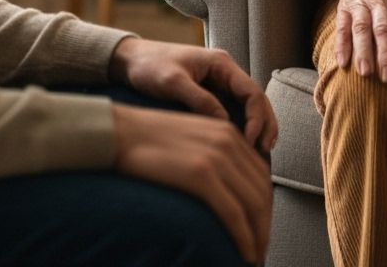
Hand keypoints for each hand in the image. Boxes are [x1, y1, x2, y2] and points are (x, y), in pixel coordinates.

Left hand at [108, 37, 277, 154]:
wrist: (131, 60)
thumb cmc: (149, 67)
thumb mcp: (172, 82)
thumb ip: (199, 100)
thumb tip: (226, 124)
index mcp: (221, 63)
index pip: (252, 91)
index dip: (257, 118)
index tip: (251, 142)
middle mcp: (226, 72)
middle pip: (258, 100)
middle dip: (265, 126)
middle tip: (264, 154)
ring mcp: (221, 84)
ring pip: (250, 108)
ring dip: (258, 129)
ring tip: (259, 155)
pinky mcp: (212, 95)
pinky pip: (236, 112)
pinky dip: (243, 129)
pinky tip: (242, 149)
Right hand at [112, 103, 271, 264]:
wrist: (121, 132)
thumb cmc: (148, 140)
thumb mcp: (191, 137)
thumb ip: (214, 154)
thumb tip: (227, 188)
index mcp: (227, 131)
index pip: (261, 175)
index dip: (266, 206)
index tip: (261, 226)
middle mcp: (228, 141)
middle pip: (262, 191)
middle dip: (265, 225)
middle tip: (260, 248)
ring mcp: (216, 157)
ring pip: (253, 205)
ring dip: (259, 236)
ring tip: (253, 256)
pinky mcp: (201, 175)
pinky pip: (234, 214)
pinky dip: (244, 238)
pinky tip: (244, 253)